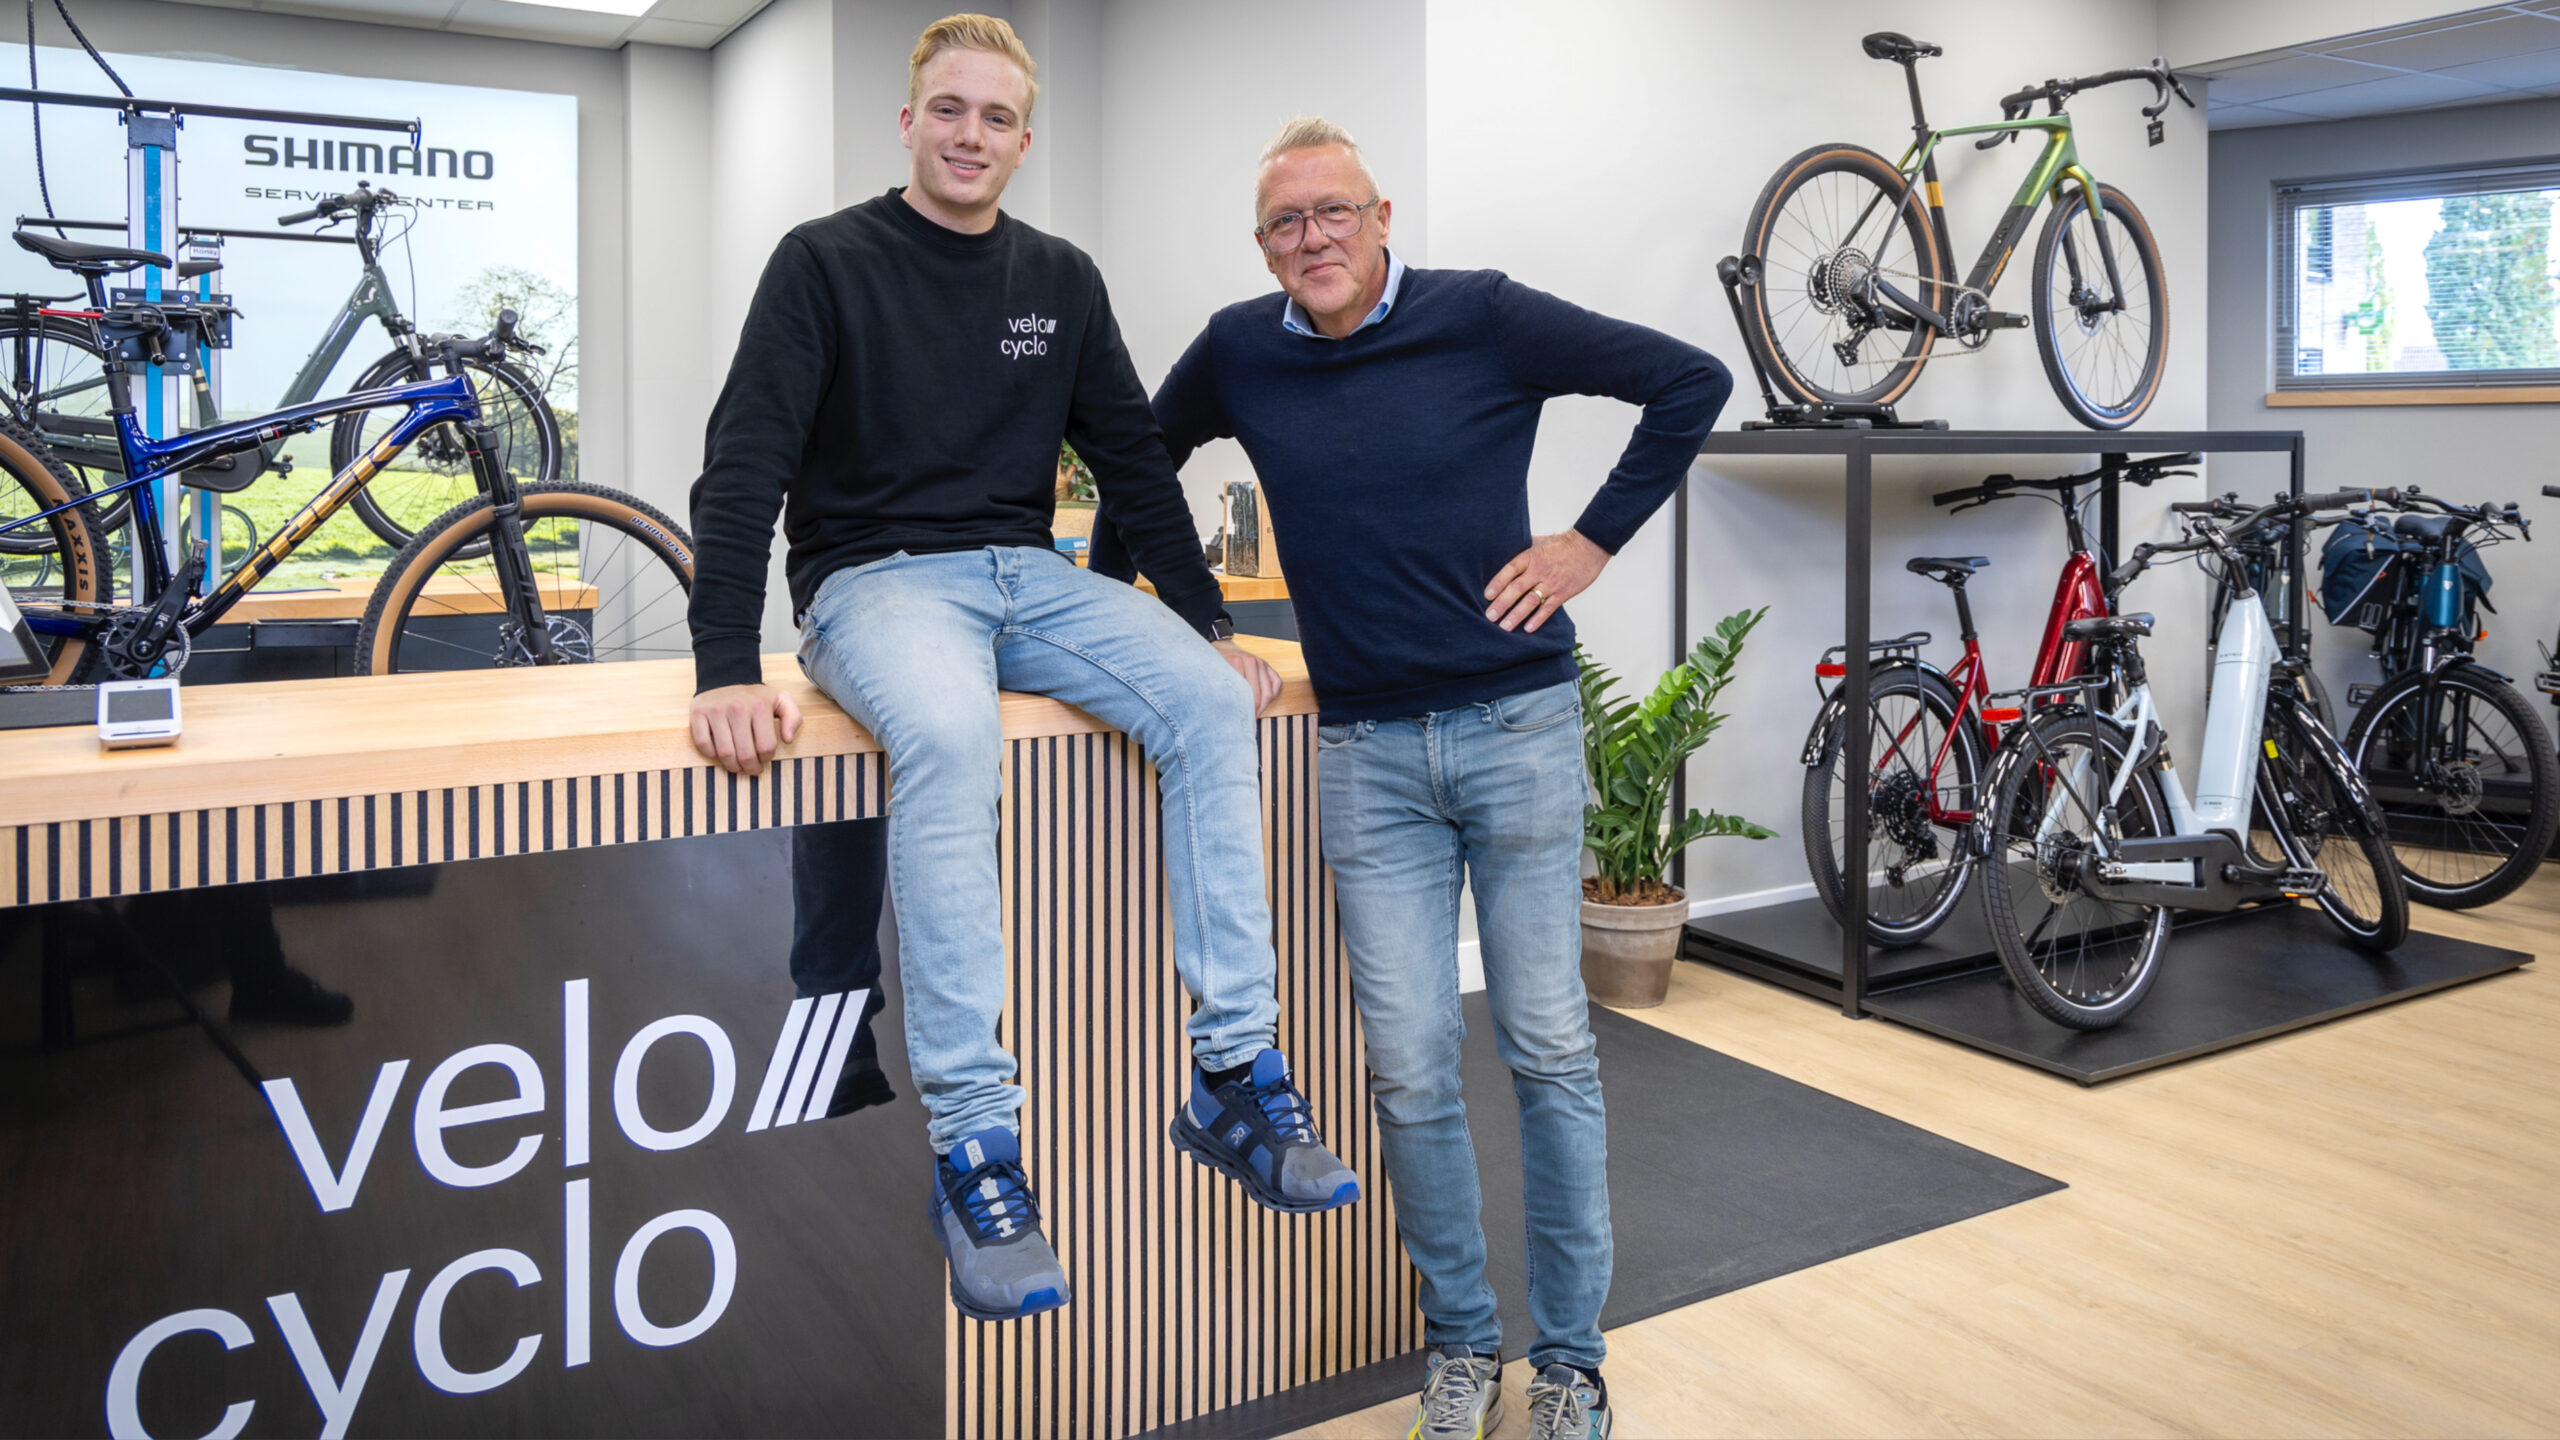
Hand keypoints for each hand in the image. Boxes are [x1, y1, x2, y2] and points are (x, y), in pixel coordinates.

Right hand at [690, 683, 802, 775]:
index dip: (766, 758)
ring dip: (732, 766)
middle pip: (745, 754)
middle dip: (750, 768)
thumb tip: (787, 739)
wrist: (725, 678)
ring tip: (738, 766)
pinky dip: (711, 754)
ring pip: (725, 753)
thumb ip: (794, 718)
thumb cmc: (754, 697)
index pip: (766, 747)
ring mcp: (716, 711)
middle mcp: (737, 708)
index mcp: (759, 706)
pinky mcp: (698, 714)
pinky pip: (704, 745)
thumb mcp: (781, 700)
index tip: (764, 758)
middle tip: (752, 769)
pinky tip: (719, 752)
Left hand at [1215, 638, 1282, 713]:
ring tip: (1255, 712)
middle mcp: (1251, 661)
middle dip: (1255, 710)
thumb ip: (1221, 689)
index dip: (1244, 709)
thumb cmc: (1219, 664)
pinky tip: (1263, 700)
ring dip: (1263, 706)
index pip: (1246, 693)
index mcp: (1236, 662)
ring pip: (1269, 692)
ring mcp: (1261, 663)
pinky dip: (1272, 694)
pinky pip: (1276, 683)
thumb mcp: (1214, 675)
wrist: (1223, 648)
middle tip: (1248, 718)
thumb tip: (1224, 709)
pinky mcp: (1267, 665)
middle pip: (1259, 695)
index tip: (1240, 718)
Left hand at [1485, 529, 1608, 632]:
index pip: (1510, 570)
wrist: (1589, 546)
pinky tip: (1528, 629)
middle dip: (1502, 604)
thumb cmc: (1561, 543)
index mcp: (1531, 556)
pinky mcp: (1564, 593)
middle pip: (1516, 588)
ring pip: (1530, 601)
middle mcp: (1539, 570)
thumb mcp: (1538, 541)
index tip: (1487, 595)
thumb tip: (1503, 551)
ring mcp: (1552, 583)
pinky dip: (1538, 619)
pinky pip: (1549, 608)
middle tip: (1489, 617)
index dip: (1497, 583)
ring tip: (1504, 627)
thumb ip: (1522, 549)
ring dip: (1516, 615)